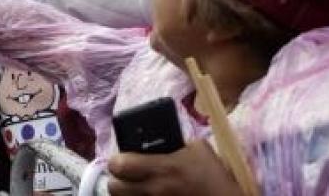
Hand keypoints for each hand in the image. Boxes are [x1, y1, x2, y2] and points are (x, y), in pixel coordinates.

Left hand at [107, 139, 241, 195]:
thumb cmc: (214, 178)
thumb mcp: (199, 150)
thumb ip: (176, 141)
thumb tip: (161, 137)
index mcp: (163, 168)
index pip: (119, 164)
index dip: (116, 160)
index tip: (122, 159)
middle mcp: (154, 189)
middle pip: (113, 187)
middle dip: (117, 180)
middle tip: (126, 176)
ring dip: (127, 193)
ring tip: (135, 188)